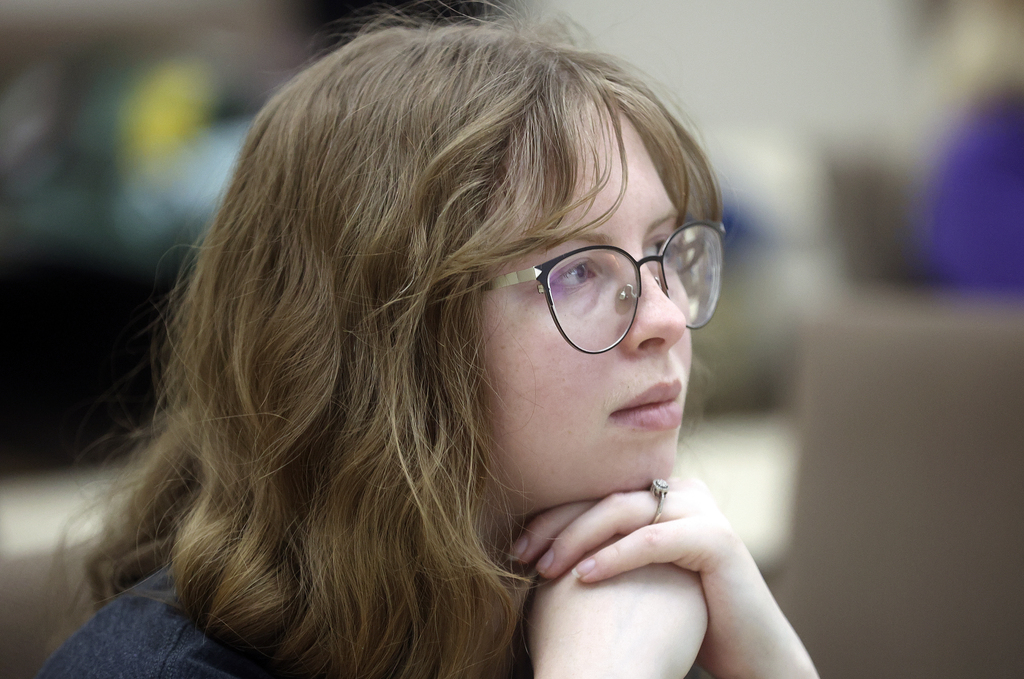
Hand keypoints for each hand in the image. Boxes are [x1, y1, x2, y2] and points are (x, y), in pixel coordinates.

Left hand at [514, 479, 817, 678]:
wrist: (746, 652)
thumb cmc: (684, 620)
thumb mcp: (639, 578)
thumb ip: (605, 551)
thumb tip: (538, 552)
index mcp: (662, 495)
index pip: (597, 494)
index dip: (553, 516)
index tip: (516, 547)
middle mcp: (683, 492)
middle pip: (606, 496)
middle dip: (557, 524)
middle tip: (521, 553)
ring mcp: (703, 511)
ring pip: (625, 510)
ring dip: (579, 537)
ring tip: (546, 567)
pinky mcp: (717, 539)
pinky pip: (653, 540)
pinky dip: (615, 556)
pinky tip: (583, 576)